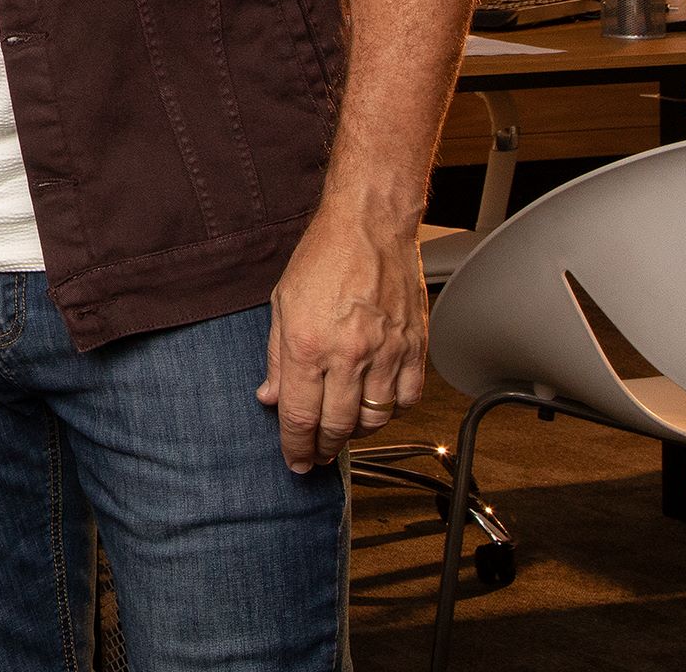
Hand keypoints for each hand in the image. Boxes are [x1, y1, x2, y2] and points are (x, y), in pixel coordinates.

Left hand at [255, 205, 426, 472]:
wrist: (370, 224)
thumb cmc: (323, 257)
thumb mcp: (281, 304)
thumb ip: (277, 357)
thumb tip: (271, 397)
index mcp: (308, 345)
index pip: (300, 417)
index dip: (296, 447)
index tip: (295, 461)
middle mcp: (349, 355)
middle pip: (337, 426)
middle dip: (323, 448)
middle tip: (316, 455)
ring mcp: (387, 353)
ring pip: (375, 419)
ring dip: (356, 433)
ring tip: (343, 430)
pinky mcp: (414, 348)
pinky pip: (408, 399)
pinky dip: (393, 411)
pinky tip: (378, 406)